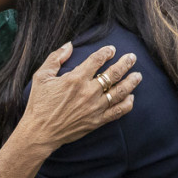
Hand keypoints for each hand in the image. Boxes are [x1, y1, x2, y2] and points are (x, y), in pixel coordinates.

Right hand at [14, 43, 140, 158]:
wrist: (40, 132)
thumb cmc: (39, 103)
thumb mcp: (41, 77)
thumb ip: (55, 58)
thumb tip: (69, 45)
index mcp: (75, 79)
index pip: (97, 60)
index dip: (106, 52)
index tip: (111, 49)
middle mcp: (88, 92)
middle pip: (114, 74)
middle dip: (125, 63)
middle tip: (132, 57)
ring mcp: (95, 107)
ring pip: (120, 92)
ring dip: (131, 82)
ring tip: (138, 75)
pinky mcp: (97, 121)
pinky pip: (118, 111)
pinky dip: (127, 104)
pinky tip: (131, 97)